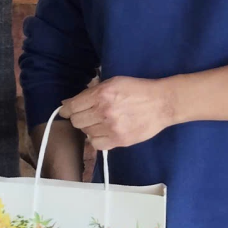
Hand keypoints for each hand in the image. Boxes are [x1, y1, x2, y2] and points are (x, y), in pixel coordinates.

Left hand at [61, 76, 176, 150]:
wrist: (162, 103)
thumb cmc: (138, 90)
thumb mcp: (113, 82)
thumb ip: (91, 92)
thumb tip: (68, 103)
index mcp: (102, 94)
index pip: (72, 106)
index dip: (66, 110)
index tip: (66, 111)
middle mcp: (104, 111)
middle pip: (76, 121)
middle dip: (79, 117)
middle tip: (89, 115)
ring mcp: (112, 127)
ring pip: (86, 133)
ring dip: (90, 128)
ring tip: (102, 122)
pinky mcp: (119, 141)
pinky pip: (97, 145)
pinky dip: (97, 140)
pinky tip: (105, 132)